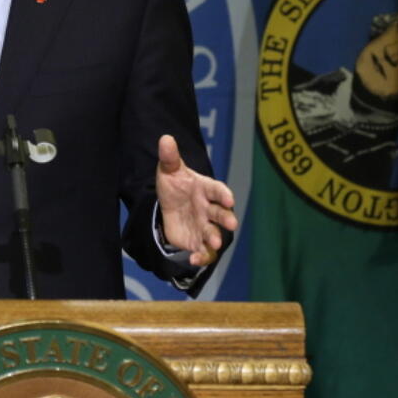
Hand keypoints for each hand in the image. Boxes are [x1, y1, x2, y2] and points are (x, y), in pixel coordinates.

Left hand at [156, 134, 237, 266]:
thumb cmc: (175, 184)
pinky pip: (204, 251)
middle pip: (221, 214)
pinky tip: (194, 260)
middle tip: (231, 224)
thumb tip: (165, 138)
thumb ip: (169, 157)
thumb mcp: (169, 170)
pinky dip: (202, 256)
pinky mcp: (198, 241)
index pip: (217, 190)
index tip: (229, 199)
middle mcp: (209, 208)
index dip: (224, 195)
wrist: (168, 205)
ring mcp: (205, 225)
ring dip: (215, 238)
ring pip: (214, 233)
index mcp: (205, 189)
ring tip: (214, 242)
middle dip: (226, 218)